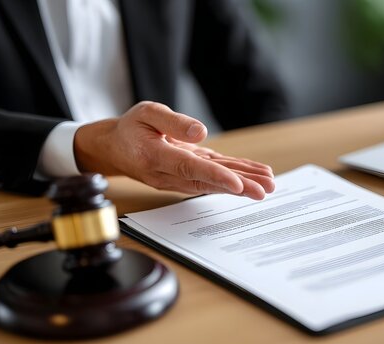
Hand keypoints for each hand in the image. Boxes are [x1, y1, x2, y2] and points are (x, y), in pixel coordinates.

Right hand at [73, 101, 274, 199]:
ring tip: (268, 185)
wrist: (115, 148)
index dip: (215, 177)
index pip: (189, 168)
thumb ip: (173, 121)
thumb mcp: (146, 113)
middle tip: (264, 190)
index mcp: (156, 157)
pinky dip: (236, 176)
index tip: (238, 185)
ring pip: (214, 182)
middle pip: (208, 182)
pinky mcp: (189, 174)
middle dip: (238, 187)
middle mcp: (169, 173)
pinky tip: (256, 177)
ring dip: (242, 184)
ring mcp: (180, 177)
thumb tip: (200, 132)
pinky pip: (215, 176)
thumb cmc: (130, 128)